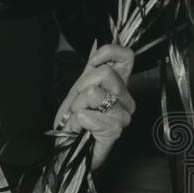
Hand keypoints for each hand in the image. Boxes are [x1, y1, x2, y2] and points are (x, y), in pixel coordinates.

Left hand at [53, 43, 135, 168]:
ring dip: (78, 105)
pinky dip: (80, 120)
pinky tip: (81, 126)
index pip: (126, 58)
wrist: (66, 147)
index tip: (93, 62)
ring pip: (96, 94)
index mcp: (118, 85)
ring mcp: (122, 115)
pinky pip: (96, 116)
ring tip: (78, 116)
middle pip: (106, 74)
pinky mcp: (115, 131)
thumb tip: (97, 46)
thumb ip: (91, 68)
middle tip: (77, 103)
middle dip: (82, 86)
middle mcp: (125, 98)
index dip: (109, 53)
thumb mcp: (78, 89)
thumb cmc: (74, 120)